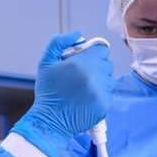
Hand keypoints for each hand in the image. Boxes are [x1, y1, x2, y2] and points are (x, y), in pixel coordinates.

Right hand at [12, 32, 113, 156]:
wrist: (50, 120)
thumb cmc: (48, 93)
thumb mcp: (46, 62)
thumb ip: (60, 42)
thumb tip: (78, 35)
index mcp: (82, 63)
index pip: (102, 49)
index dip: (94, 53)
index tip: (86, 59)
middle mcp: (94, 76)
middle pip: (106, 64)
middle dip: (96, 67)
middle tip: (82, 76)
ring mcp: (101, 91)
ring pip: (109, 79)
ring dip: (100, 81)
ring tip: (83, 89)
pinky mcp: (105, 105)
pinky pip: (108, 94)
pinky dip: (100, 95)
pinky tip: (86, 99)